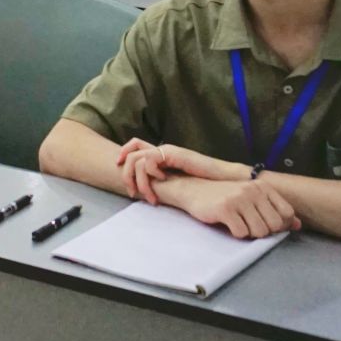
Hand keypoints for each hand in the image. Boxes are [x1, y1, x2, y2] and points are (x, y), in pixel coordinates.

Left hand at [116, 140, 245, 200]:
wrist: (221, 178)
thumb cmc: (202, 182)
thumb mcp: (176, 181)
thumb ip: (162, 181)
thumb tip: (148, 191)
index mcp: (161, 154)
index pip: (134, 145)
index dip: (123, 154)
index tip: (119, 169)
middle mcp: (162, 149)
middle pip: (131, 153)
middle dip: (127, 174)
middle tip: (133, 193)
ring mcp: (167, 150)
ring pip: (137, 160)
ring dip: (139, 180)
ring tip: (150, 196)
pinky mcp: (173, 153)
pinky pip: (150, 160)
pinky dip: (151, 173)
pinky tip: (162, 182)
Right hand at [175, 175, 301, 239]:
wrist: (193, 190)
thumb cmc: (224, 197)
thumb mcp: (252, 199)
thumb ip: (275, 210)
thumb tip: (298, 225)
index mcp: (262, 186)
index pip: (287, 213)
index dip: (279, 225)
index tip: (264, 223)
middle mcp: (253, 190)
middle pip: (274, 226)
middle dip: (263, 231)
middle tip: (248, 224)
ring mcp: (239, 198)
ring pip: (259, 232)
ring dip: (249, 234)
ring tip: (238, 224)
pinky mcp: (225, 208)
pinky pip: (241, 233)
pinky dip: (236, 234)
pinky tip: (228, 224)